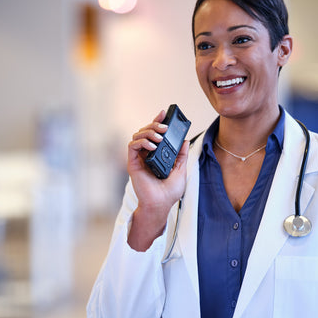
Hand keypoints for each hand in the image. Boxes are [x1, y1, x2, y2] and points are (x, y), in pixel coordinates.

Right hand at [127, 110, 189, 250]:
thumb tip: (184, 140)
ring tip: (159, 138)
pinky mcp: (133, 163)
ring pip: (137, 135)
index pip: (154, 133)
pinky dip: (141, 142)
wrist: (161, 204)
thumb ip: (181, 154)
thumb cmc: (169, 191)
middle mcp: (146, 154)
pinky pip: (132, 146)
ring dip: (148, 133)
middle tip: (164, 128)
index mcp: (156, 154)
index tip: (164, 113)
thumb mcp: (181, 169)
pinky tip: (152, 146)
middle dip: (154, 125)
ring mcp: (139, 158)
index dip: (157, 122)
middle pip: (145, 131)